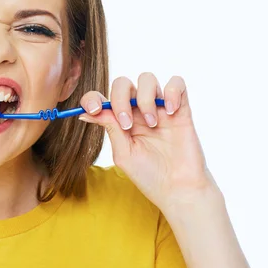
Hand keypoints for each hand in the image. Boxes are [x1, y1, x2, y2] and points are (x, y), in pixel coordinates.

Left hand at [79, 73, 221, 214]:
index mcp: (120, 121)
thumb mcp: (124, 153)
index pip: (102, 98)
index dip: (93, 98)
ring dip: (145, 98)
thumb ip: (110, 128)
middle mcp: (138, 111)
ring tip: (152, 124)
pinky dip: (171, 92)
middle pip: (123, 83)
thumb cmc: (150, 175)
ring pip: (147, 78)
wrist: (178, 188)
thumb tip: (85, 112)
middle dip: (120, 99)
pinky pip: (177, 83)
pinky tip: (170, 112)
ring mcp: (159, 107)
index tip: (94, 110)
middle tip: (127, 124)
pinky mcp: (181, 108)